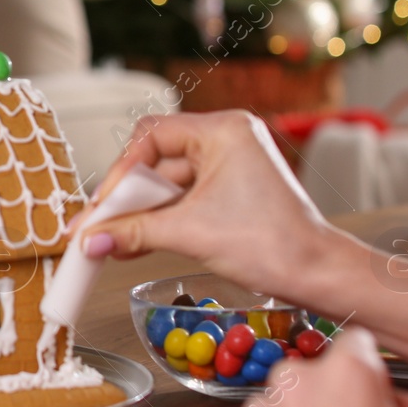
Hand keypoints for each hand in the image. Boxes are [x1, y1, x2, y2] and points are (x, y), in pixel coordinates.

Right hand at [79, 110, 339, 302]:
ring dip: (139, 214)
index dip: (121, 171)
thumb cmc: (274, 244)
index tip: (103, 205)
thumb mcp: (190, 233)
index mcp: (223, 130)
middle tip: (97, 225)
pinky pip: (182, 199)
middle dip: (126, 197)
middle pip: (156, 160)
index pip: (151, 136)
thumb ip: (132, 231)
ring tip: (110, 240)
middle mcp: (227, 139)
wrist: (317, 276)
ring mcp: (229, 165)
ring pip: (166, 184)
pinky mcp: (229, 191)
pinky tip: (132, 242)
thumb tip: (90, 238)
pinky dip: (159, 221)